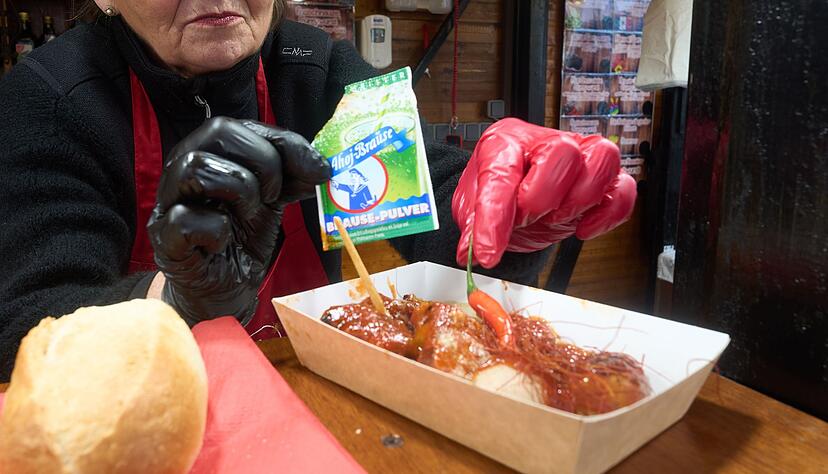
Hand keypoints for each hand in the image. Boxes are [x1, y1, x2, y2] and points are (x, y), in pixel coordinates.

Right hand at [147, 117, 330, 325]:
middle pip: (218, 132)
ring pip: (196, 168)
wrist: (225, 288)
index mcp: (210, 153)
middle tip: (275, 194)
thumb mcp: (274, 200)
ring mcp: (169, 202)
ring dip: (240, 190)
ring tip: (250, 214)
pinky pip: (185, 220)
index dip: (284, 143)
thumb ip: (293, 176)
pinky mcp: (165, 239)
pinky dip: (216, 230)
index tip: (317, 170)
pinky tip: (225, 241)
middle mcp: (183, 168)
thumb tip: (321, 166)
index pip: (241, 125)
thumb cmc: (242, 237)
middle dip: (263, 162)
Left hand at [452, 118, 635, 268]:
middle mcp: (546, 142)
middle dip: (543, 197)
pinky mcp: (604, 181)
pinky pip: (624, 189)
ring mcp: (580, 156)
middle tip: (527, 219)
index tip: (488, 252)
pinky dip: (608, 215)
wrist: (516, 200)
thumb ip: (472, 228)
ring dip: (578, 200)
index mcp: (505, 142)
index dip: (494, 218)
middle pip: (563, 152)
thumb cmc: (498, 194)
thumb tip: (473, 252)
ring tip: (554, 218)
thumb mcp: (471, 210)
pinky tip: (582, 229)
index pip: (502, 173)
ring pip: (602, 158)